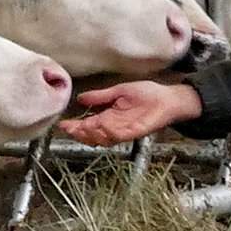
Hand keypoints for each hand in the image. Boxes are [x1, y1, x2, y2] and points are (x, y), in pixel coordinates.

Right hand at [57, 81, 202, 145]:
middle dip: (80, 134)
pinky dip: (110, 132)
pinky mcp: (135, 131)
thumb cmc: (146, 94)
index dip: (75, 127)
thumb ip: (100, 96)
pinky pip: (120, 136)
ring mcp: (124, 131)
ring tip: (83, 128)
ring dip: (92, 135)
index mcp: (109, 117)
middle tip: (71, 128)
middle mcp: (114, 127)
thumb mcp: (118, 91)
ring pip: (103, 139)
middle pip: (92, 136)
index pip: (88, 125)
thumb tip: (80, 98)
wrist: (167, 98)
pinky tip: (102, 125)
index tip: (63, 125)